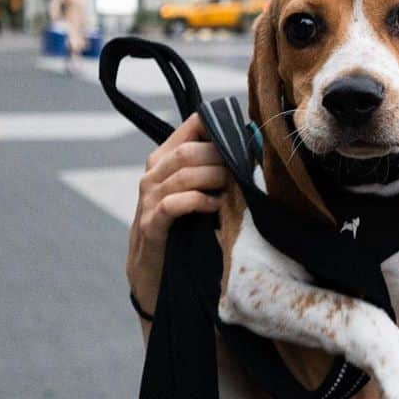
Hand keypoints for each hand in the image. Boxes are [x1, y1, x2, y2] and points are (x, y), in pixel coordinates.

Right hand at [126, 112, 229, 314]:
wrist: (152, 272)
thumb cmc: (179, 228)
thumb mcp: (192, 194)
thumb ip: (209, 172)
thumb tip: (249, 154)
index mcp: (163, 161)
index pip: (191, 126)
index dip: (218, 126)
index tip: (243, 137)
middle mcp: (152, 176)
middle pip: (188, 151)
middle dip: (220, 158)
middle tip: (242, 169)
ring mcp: (148, 200)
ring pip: (183, 174)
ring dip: (214, 178)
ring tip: (232, 188)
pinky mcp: (151, 225)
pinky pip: (174, 204)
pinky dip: (198, 201)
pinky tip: (215, 206)